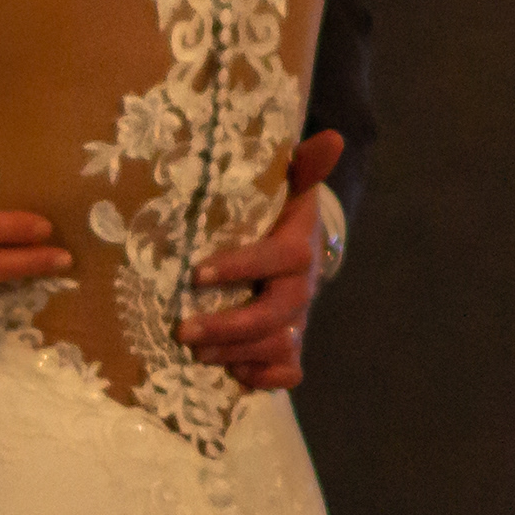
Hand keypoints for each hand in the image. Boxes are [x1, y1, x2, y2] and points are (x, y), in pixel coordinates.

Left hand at [183, 130, 344, 389]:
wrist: (302, 246)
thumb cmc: (280, 212)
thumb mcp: (289, 184)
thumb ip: (303, 164)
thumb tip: (331, 137)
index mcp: (298, 247)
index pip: (276, 259)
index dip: (240, 267)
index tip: (196, 272)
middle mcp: (302, 288)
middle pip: (275, 315)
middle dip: (228, 326)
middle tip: (183, 331)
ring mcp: (299, 319)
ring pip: (277, 346)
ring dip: (236, 353)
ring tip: (194, 354)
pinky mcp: (293, 344)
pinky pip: (289, 371)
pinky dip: (265, 377)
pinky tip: (236, 375)